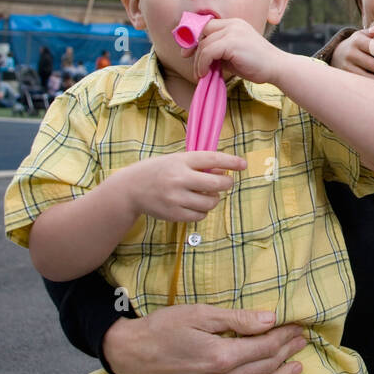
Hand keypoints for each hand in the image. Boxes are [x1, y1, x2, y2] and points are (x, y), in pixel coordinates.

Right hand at [103, 304, 307, 373]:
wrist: (133, 352)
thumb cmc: (165, 328)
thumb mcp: (201, 314)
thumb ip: (237, 319)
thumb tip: (271, 319)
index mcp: (221, 355)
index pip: (265, 346)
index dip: (283, 335)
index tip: (296, 326)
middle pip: (264, 365)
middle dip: (286, 351)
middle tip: (301, 340)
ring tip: (297, 366)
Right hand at [117, 150, 246, 221]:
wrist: (130, 190)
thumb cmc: (158, 171)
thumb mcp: (176, 161)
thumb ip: (199, 165)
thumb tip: (224, 172)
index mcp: (180, 161)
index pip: (212, 159)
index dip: (231, 162)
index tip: (243, 164)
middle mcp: (179, 179)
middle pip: (217, 183)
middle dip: (227, 183)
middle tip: (226, 182)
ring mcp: (176, 198)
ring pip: (211, 202)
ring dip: (214, 198)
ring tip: (206, 194)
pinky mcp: (174, 215)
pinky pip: (201, 215)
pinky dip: (203, 210)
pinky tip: (195, 204)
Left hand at [184, 17, 287, 84]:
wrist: (277, 68)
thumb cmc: (257, 65)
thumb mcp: (234, 54)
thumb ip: (218, 52)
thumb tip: (198, 57)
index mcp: (235, 24)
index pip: (207, 25)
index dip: (195, 38)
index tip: (188, 53)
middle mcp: (233, 24)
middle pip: (203, 32)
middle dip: (193, 48)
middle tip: (191, 64)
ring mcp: (233, 31)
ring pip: (204, 44)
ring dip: (198, 61)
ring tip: (201, 74)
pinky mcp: (232, 42)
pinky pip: (208, 52)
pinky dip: (202, 64)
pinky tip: (205, 73)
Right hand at [330, 23, 373, 82]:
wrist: (337, 55)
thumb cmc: (358, 44)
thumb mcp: (363, 35)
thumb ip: (372, 32)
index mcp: (357, 40)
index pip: (372, 47)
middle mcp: (350, 53)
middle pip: (370, 63)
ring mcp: (347, 67)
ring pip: (365, 75)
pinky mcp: (347, 77)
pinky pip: (361, 83)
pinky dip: (372, 86)